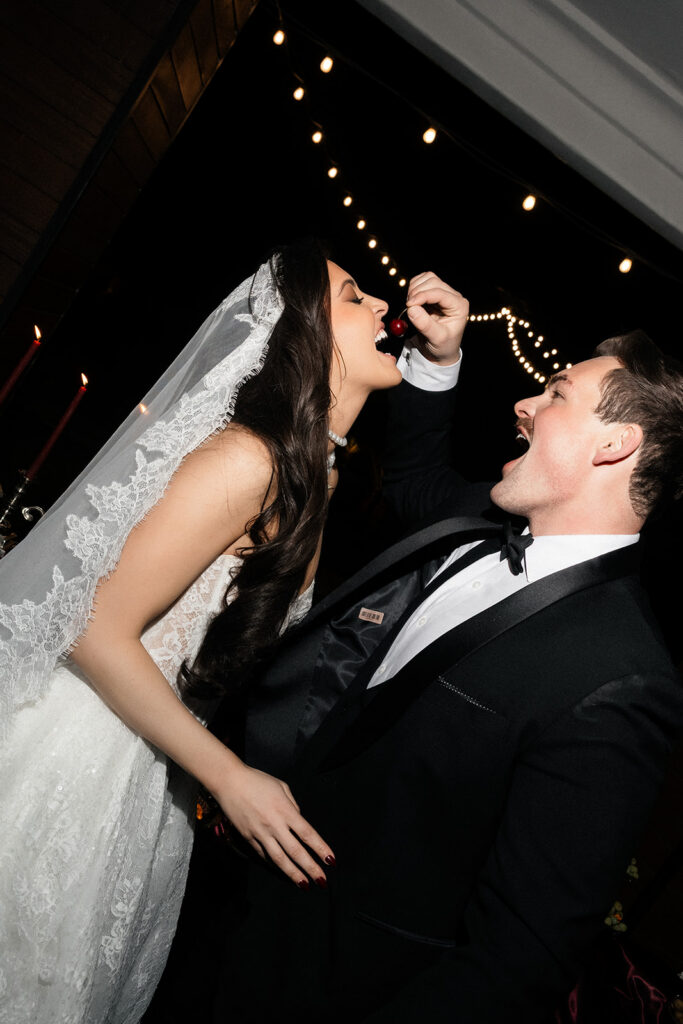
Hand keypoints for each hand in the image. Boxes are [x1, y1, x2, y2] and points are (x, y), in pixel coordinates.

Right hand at [213, 762, 334, 888]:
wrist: (229, 782)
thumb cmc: (258, 780)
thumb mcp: (281, 787)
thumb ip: (293, 806)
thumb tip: (299, 820)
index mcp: (285, 810)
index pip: (307, 834)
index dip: (320, 849)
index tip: (331, 861)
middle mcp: (274, 825)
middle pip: (295, 851)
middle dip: (310, 868)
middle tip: (322, 881)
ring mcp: (260, 833)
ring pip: (279, 859)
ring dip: (293, 874)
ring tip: (304, 884)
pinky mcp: (248, 837)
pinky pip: (263, 855)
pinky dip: (274, 865)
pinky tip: (283, 872)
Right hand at [405, 272, 468, 364]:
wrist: (441, 350)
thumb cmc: (443, 346)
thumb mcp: (436, 338)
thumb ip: (425, 324)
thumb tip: (412, 308)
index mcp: (459, 306)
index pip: (439, 292)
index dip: (422, 295)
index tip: (409, 304)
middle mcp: (453, 297)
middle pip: (432, 281)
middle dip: (417, 292)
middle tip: (409, 307)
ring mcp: (444, 293)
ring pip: (427, 278)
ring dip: (415, 289)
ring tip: (411, 305)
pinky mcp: (434, 293)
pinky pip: (422, 282)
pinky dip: (413, 288)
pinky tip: (413, 302)